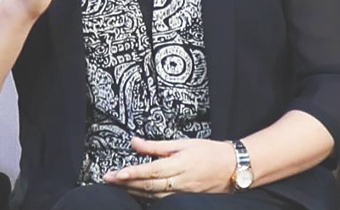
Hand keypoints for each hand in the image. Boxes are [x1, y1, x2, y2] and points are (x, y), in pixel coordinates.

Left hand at [103, 136, 236, 195]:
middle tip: (108, 179)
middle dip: (126, 183)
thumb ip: (157, 145)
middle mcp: (179, 180)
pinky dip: (146, 195)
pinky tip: (136, 191)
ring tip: (117, 184)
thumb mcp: (183, 142)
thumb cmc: (209, 151)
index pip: (151, 170)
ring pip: (152, 193)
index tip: (117, 173)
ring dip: (133, 190)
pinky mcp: (182, 195)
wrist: (231, 167)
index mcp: (179, 164)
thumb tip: (136, 142)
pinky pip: (160, 197)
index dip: (133, 173)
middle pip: (148, 185)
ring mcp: (180, 190)